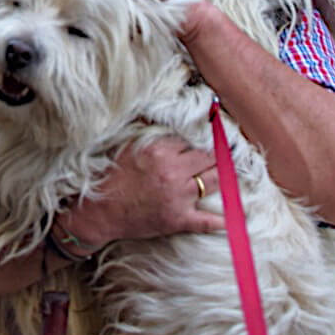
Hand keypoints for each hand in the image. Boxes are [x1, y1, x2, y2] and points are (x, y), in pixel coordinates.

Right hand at [57, 137, 224, 249]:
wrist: (98, 210)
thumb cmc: (108, 175)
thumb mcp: (125, 145)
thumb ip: (145, 131)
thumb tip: (157, 115)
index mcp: (159, 150)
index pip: (191, 140)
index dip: (200, 139)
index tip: (211, 136)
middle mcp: (172, 171)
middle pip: (208, 158)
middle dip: (218, 154)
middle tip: (227, 152)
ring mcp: (178, 197)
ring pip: (214, 182)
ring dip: (225, 177)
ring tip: (233, 172)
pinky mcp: (178, 219)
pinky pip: (208, 220)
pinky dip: (224, 219)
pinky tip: (237, 216)